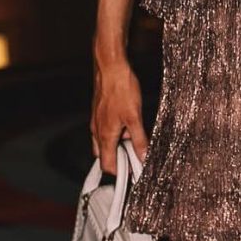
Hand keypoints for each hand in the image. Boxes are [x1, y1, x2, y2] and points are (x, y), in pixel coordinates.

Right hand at [90, 55, 148, 172]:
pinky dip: (115, 133)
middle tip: (135, 155)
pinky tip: (128, 124)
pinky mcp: (99, 112)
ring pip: (104, 142)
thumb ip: (139, 140)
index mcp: (105, 135)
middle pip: (104, 155)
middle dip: (118, 159)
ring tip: (134, 138)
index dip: (119, 172)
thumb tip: (143, 157)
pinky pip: (105, 130)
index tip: (133, 172)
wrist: (111, 68)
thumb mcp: (135, 117)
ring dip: (117, 145)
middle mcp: (97, 130)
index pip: (106, 165)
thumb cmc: (121, 89)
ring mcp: (97, 121)